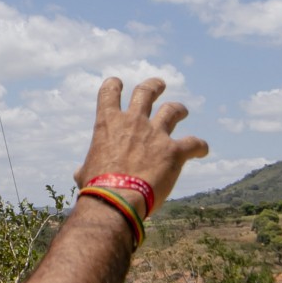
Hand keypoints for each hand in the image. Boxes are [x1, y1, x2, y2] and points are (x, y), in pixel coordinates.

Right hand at [74, 77, 208, 208]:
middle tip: (160, 85)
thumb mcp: (85, 173)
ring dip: (178, 108)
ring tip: (182, 110)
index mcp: (108, 123)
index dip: (114, 85)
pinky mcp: (174, 151)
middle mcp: (134, 122)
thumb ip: (86, 167)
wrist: (117, 199)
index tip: (118, 83)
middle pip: (146, 92)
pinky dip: (199, 146)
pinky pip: (193, 143)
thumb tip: (80, 173)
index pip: (109, 92)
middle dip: (153, 86)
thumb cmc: (97, 188)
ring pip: (172, 110)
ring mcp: (156, 134)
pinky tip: (202, 150)